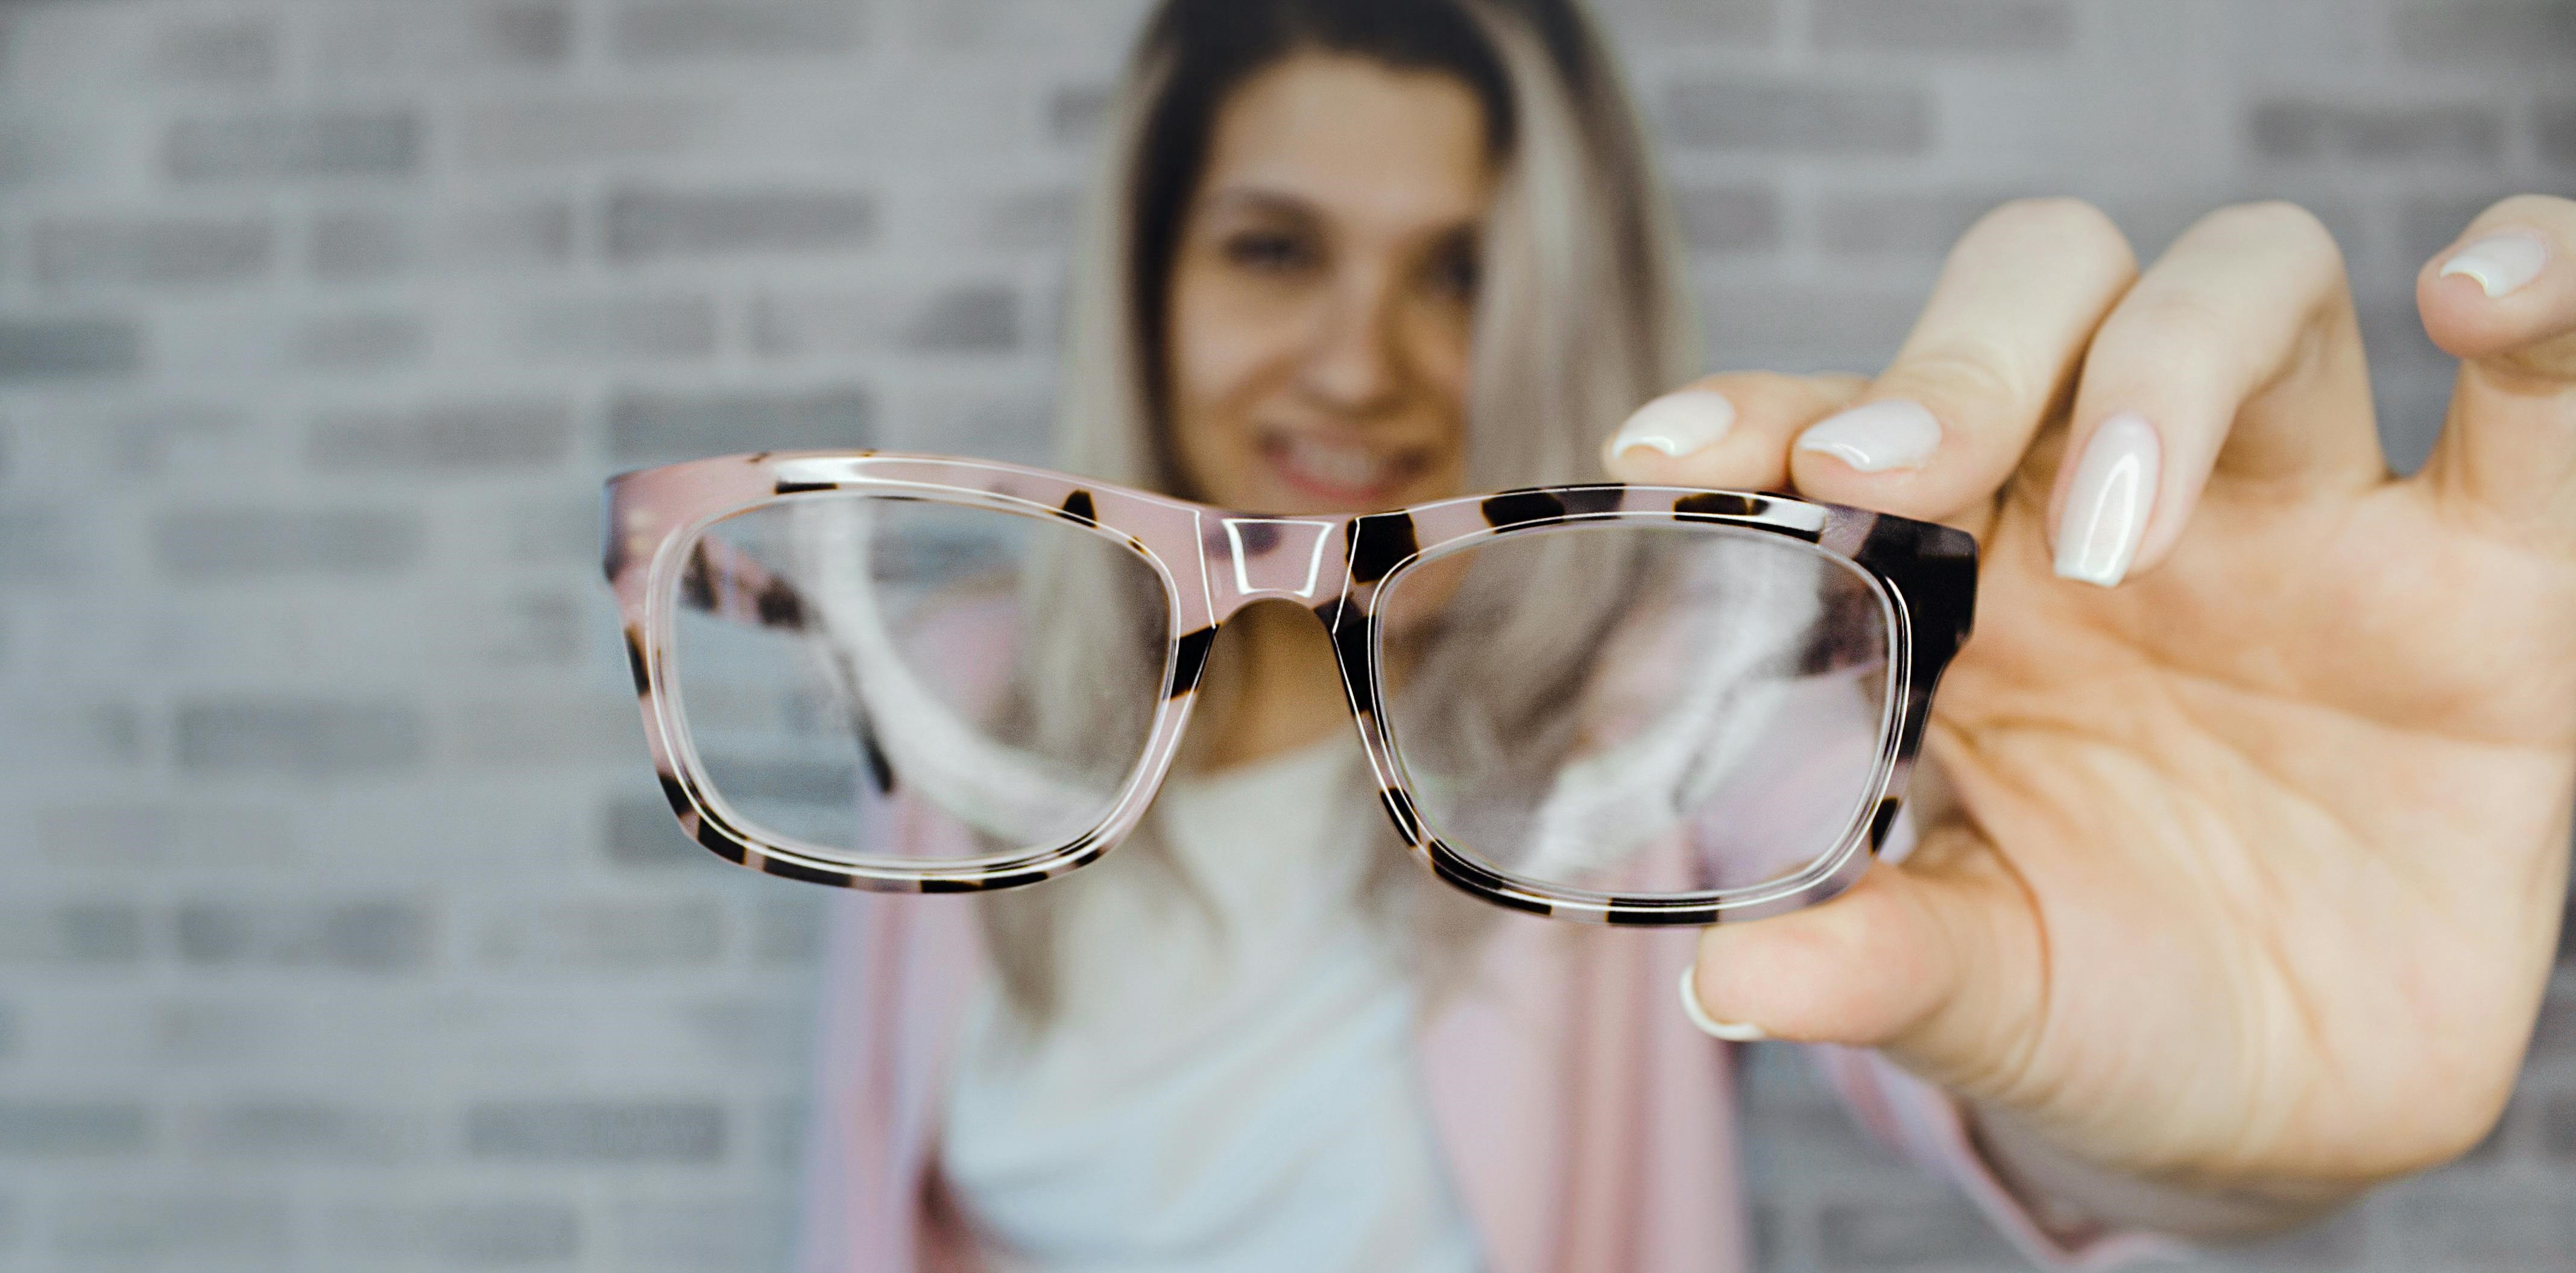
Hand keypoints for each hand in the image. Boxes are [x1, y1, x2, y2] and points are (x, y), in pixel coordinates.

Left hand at [1608, 196, 2575, 1206]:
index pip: (1846, 424)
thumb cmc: (2099, 1001)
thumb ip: (1874, 963)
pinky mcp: (2488, 576)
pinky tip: (2480, 301)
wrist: (2286, 1102)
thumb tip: (1725, 983)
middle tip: (1883, 478)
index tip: (1666, 458)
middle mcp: (2115, 508)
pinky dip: (2544, 293)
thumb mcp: (1980, 991)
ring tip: (2121, 530)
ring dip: (2167, 358)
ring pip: (2243, 285)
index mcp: (1960, 579)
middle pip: (2041, 295)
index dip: (1755, 408)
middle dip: (1955, 355)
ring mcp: (2302, 521)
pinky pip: (2544, 394)